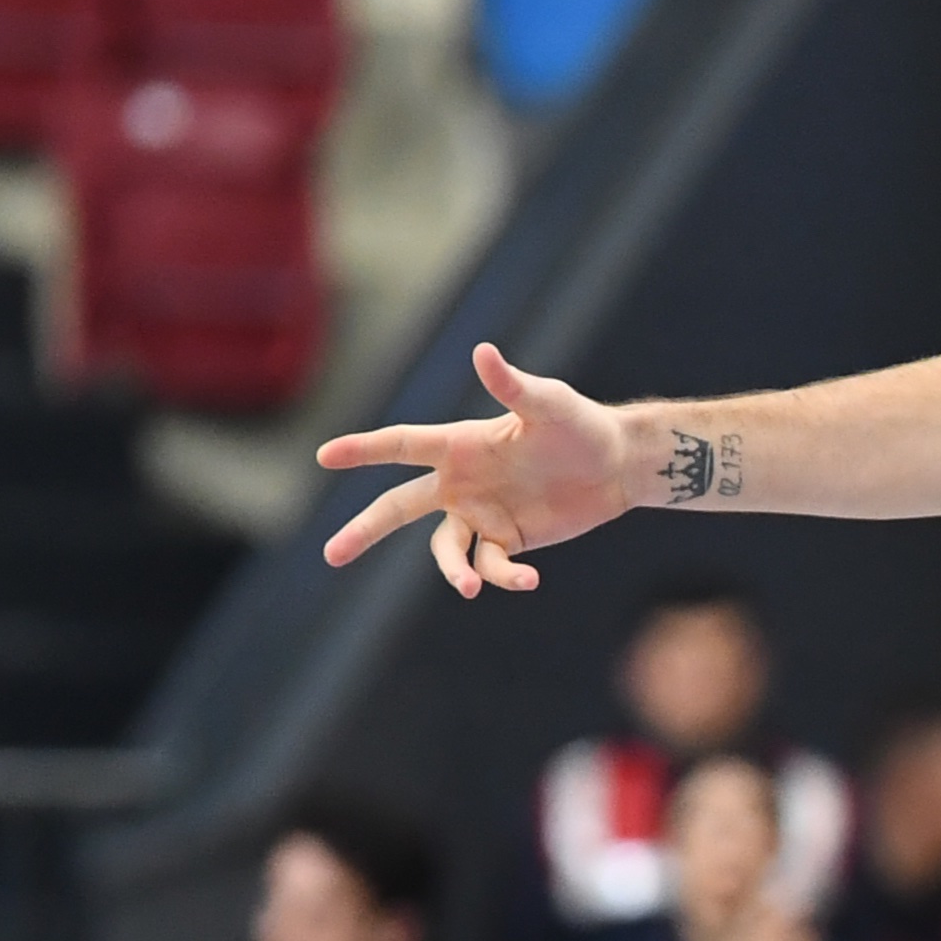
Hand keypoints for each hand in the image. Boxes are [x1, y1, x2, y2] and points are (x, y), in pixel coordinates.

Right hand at [318, 342, 647, 596]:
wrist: (616, 464)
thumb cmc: (579, 424)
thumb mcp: (548, 403)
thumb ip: (512, 385)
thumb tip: (482, 352)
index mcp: (460, 445)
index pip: (401, 445)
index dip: (363, 450)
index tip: (324, 456)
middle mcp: (461, 482)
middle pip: (398, 508)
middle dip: (364, 530)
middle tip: (330, 555)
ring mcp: (481, 514)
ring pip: (444, 549)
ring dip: (453, 571)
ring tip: (470, 588)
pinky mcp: (508, 541)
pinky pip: (491, 566)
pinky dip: (505, 578)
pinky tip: (530, 581)